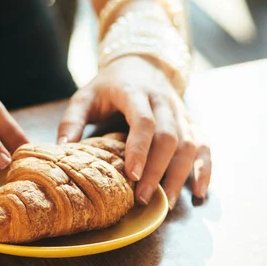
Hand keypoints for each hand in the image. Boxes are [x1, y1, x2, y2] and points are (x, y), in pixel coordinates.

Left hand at [57, 56, 211, 208]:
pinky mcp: (191, 121)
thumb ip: (72, 121)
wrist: (140, 63)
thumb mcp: (85, 96)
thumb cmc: (108, 85)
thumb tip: (61, 149)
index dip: (140, 148)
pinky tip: (198, 192)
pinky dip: (204, 169)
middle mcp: (162, 101)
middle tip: (144, 198)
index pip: (144, 121)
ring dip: (180, 175)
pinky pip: (204, 146)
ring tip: (165, 202)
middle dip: (158, 170)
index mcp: (134, 92)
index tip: (132, 175)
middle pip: (169, 137)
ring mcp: (180, 111)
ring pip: (189, 143)